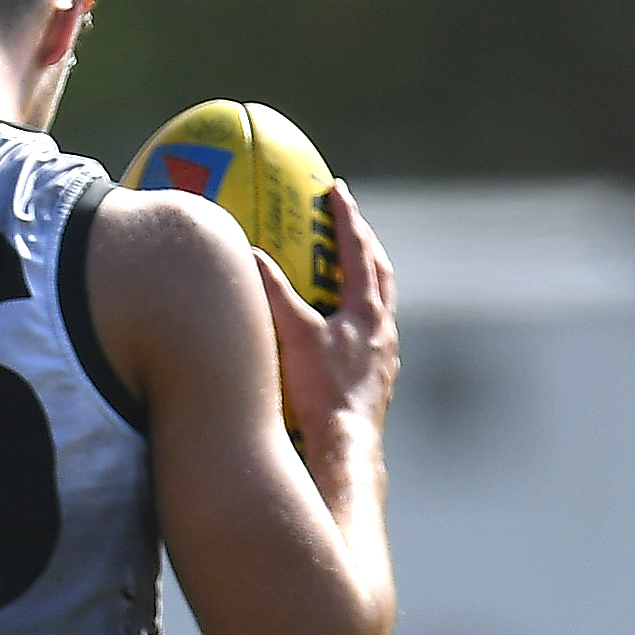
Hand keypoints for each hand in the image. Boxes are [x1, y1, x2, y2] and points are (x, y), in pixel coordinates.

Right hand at [255, 181, 398, 445]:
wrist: (346, 444)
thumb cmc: (322, 391)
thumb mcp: (295, 335)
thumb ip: (274, 293)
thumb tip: (250, 255)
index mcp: (367, 310)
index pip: (358, 250)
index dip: (346, 217)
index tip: (336, 190)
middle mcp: (382, 328)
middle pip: (380, 273)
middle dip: (364, 244)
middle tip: (349, 224)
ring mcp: (384, 354)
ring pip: (380, 305)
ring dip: (366, 282)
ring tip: (348, 273)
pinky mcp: (377, 379)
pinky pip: (371, 335)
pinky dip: (358, 319)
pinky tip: (342, 331)